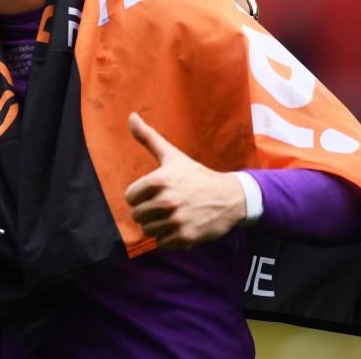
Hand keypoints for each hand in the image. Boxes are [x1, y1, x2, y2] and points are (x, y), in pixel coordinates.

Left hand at [124, 113, 245, 249]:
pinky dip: (169, 238)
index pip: (130, 197)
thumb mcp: (172, 155)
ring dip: (158, 225)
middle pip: (138, 215)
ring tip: (172, 216)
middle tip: (165, 205)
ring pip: (148, 230)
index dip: (140, 196)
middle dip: (148, 211)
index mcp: (158, 180)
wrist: (230, 197)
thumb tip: (130, 116)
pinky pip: (162, 243)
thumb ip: (148, 137)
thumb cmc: (196, 175)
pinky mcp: (185, 237)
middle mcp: (166, 201)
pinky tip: (180, 227)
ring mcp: (176, 220)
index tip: (154, 193)